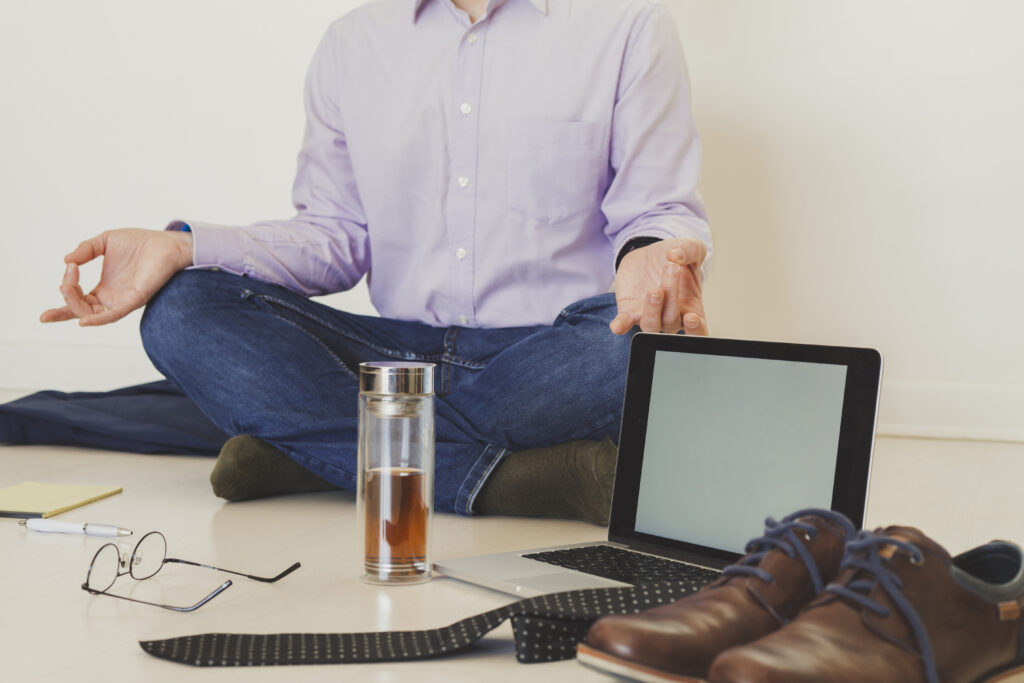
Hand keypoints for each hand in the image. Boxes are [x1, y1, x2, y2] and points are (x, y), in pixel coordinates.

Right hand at [40, 228, 193, 326]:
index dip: (61, 308)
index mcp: (104, 288)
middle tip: (66, 280)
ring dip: (75, 304)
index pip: (78, 302)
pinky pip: (114, 314)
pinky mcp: (134, 299)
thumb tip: (67, 261)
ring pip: (92, 314)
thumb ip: (84, 250)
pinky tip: (84, 321)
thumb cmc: (139, 243)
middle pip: (81, 310)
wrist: (164, 242)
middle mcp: (112, 298)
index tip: (48, 305)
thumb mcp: (104, 242)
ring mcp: (122, 300)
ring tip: (68, 286)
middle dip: (67, 298)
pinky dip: (98, 320)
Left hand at [609, 237, 707, 335]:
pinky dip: (621, 326)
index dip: (695, 330)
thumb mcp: (689, 248)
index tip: (691, 318)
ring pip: (651, 326)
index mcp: (691, 308)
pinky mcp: (630, 311)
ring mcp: (649, 316)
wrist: (649, 256)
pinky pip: (624, 324)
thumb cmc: (675, 259)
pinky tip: (617, 326)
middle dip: (672, 295)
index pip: (698, 331)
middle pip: (672, 321)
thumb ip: (690, 249)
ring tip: (654, 290)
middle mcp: (670, 317)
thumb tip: (675, 255)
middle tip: (672, 268)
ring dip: (652, 310)